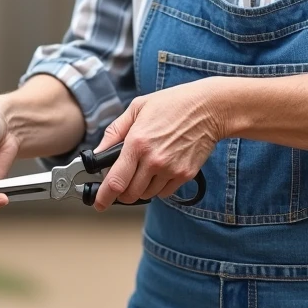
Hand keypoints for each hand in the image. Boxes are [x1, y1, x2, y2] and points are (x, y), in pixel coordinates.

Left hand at [90, 79, 226, 210]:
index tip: (98, 203)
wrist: (208, 109)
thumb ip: (114, 131)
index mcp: (137, 142)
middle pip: (130, 194)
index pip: (115, 181)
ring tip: (146, 168)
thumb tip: (98, 152)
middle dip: (122, 192)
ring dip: (141, 188)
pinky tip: (161, 169)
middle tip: (123, 181)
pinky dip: (158, 187)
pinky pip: (165, 193)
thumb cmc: (173, 104)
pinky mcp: (185, 175)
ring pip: (147, 195)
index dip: (104, 197)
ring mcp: (170, 170)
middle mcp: (153, 160)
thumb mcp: (137, 108)